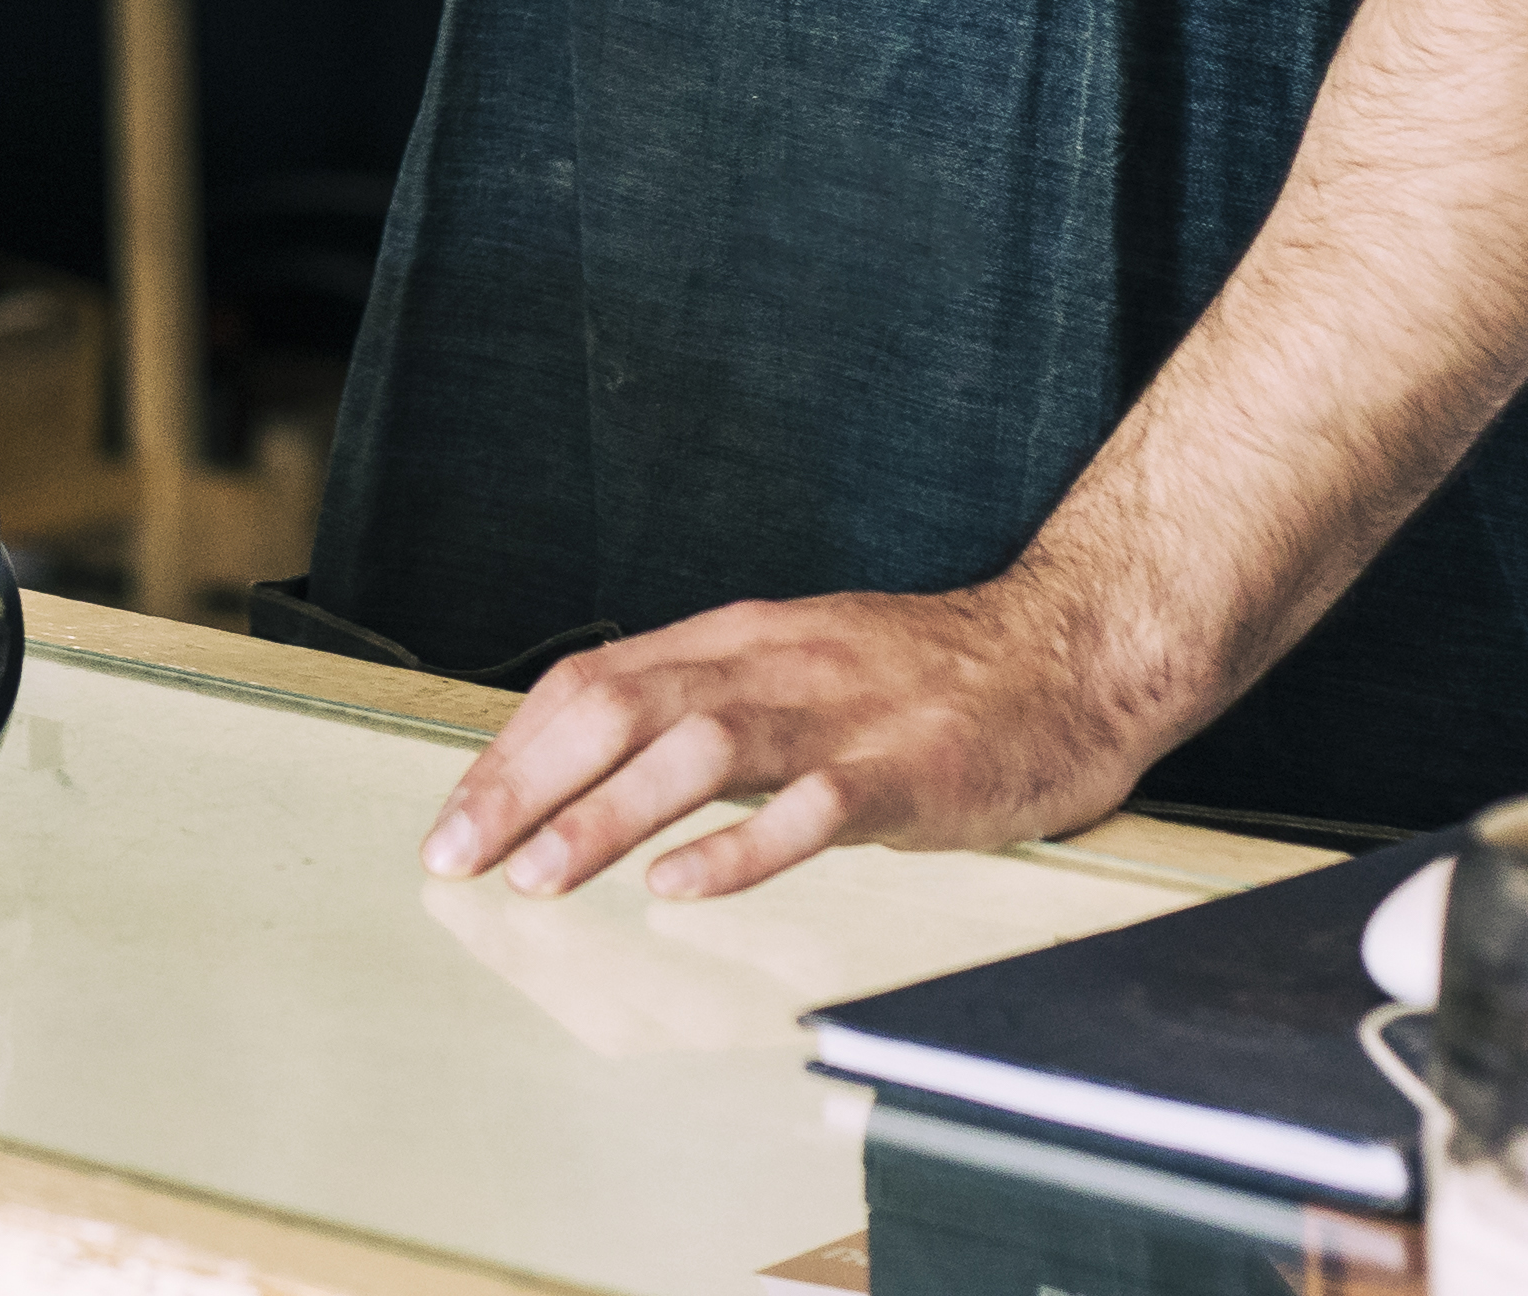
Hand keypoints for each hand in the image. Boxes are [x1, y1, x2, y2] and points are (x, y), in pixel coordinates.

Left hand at [418, 566, 1164, 903]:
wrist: (1073, 652)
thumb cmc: (930, 677)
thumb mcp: (798, 666)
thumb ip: (708, 702)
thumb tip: (596, 758)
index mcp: (738, 640)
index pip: (593, 680)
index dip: (513, 750)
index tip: (454, 818)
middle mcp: (773, 666)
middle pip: (620, 708)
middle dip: (524, 785)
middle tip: (457, 857)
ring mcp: (840, 718)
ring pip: (698, 751)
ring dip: (606, 815)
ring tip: (538, 877)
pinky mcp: (904, 774)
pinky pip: (810, 810)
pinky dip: (738, 848)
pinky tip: (682, 886)